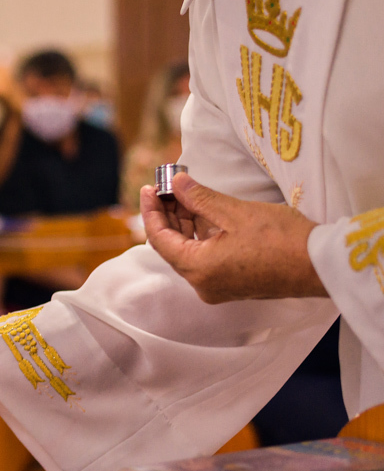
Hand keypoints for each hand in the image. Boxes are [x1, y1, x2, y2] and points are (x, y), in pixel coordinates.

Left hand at [140, 172, 326, 302]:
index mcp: (197, 270)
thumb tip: (177, 183)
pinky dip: (201, 235)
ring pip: (190, 251)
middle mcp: (202, 284)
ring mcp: (217, 286)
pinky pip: (206, 257)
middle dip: (168, 214)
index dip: (151, 211)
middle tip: (167, 186)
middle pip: (172, 246)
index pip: (159, 239)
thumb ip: (200, 198)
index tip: (149, 188)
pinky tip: (202, 211)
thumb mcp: (235, 212)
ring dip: (185, 223)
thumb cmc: (282, 240)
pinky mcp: (232, 283)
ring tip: (184, 193)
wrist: (321, 265)